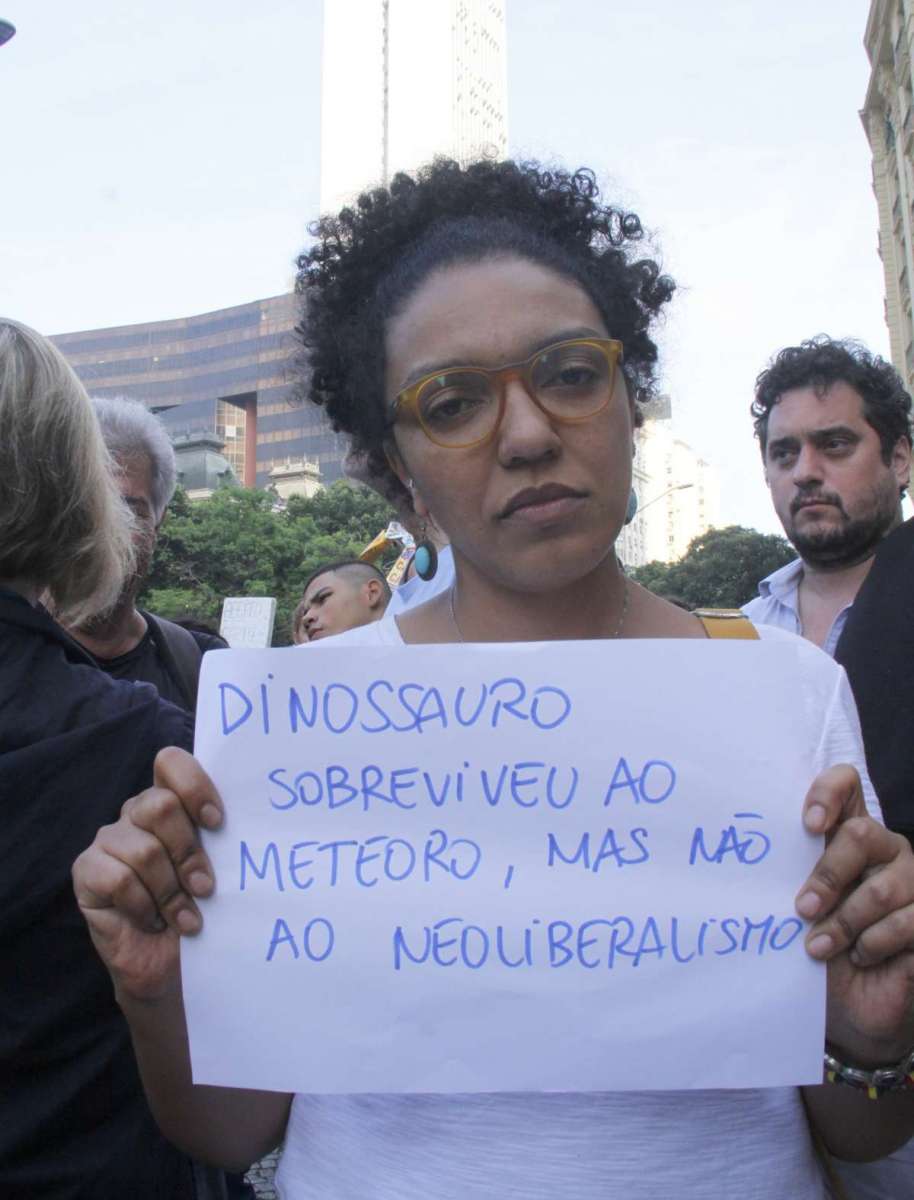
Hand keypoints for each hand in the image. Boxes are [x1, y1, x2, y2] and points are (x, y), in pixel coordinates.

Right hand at [72, 747, 222, 1002]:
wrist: (170, 967)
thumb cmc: (200, 911)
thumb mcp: (218, 870)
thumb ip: (222, 841)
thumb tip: (253, 827)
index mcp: (171, 801)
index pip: (171, 763)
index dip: (194, 785)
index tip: (217, 823)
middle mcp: (136, 813)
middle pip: (161, 806)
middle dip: (189, 852)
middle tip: (205, 888)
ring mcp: (109, 840)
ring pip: (144, 849)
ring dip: (171, 891)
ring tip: (185, 917)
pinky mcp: (87, 871)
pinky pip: (118, 878)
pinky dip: (143, 905)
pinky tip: (153, 921)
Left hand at [795, 765, 913, 1064]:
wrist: (848, 1006)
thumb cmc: (815, 944)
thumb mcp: (795, 906)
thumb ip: (785, 872)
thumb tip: (741, 853)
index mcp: (846, 833)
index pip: (846, 784)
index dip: (828, 793)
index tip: (808, 824)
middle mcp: (883, 849)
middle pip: (861, 834)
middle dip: (827, 875)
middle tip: (801, 909)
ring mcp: (910, 882)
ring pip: (881, 887)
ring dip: (843, 923)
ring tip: (818, 947)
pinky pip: (906, 922)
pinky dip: (873, 943)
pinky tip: (859, 956)